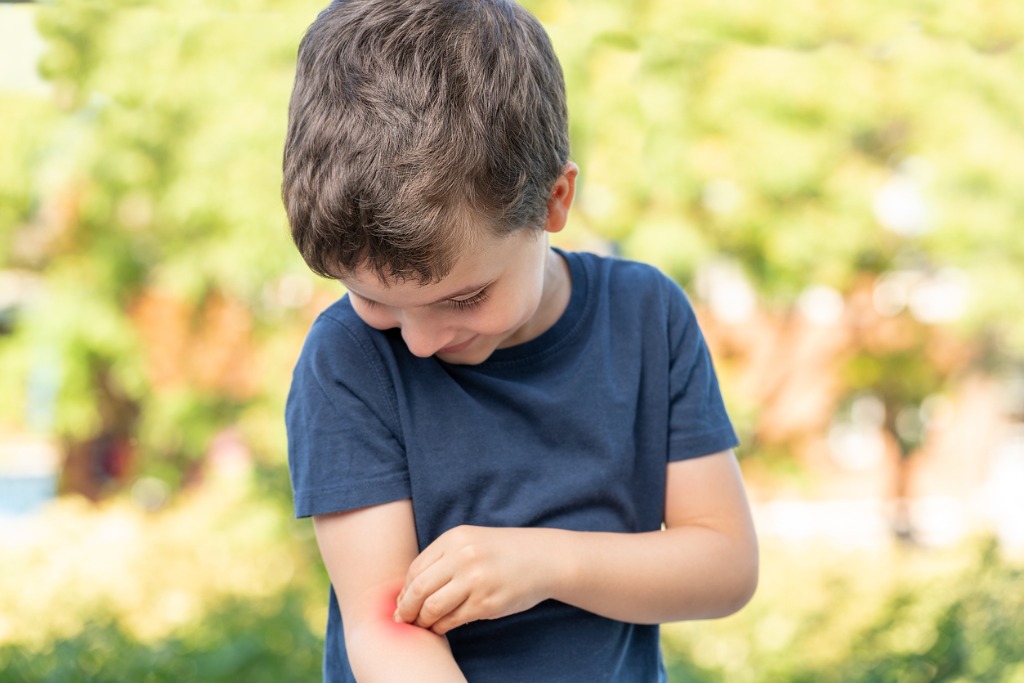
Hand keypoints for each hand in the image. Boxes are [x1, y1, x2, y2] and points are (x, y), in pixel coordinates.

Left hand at [394, 525, 558, 634]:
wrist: (542, 559)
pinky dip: (441, 627)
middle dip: (406, 609)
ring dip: (422, 620)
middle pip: (419, 589)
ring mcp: (476, 581)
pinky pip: (453, 620)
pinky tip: (441, 626)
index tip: (403, 602)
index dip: (405, 590)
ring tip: (423, 623)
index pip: (416, 569)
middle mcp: (463, 557)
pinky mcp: (487, 603)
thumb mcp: (470, 542)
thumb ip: (442, 560)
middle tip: (404, 619)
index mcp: (455, 538)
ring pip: (432, 608)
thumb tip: (407, 592)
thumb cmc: (500, 553)